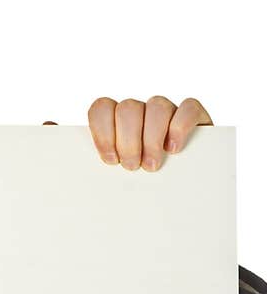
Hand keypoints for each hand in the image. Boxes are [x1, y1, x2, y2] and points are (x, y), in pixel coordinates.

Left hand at [85, 96, 212, 170]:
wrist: (186, 187)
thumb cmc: (145, 181)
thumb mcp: (123, 172)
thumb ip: (110, 163)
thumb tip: (98, 172)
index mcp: (117, 118)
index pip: (102, 108)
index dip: (103, 131)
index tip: (110, 159)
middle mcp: (142, 110)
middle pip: (128, 108)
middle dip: (128, 141)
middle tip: (132, 166)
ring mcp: (168, 110)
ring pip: (157, 106)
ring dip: (152, 138)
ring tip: (151, 165)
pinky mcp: (196, 115)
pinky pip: (188, 107)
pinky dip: (180, 126)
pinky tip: (174, 148)